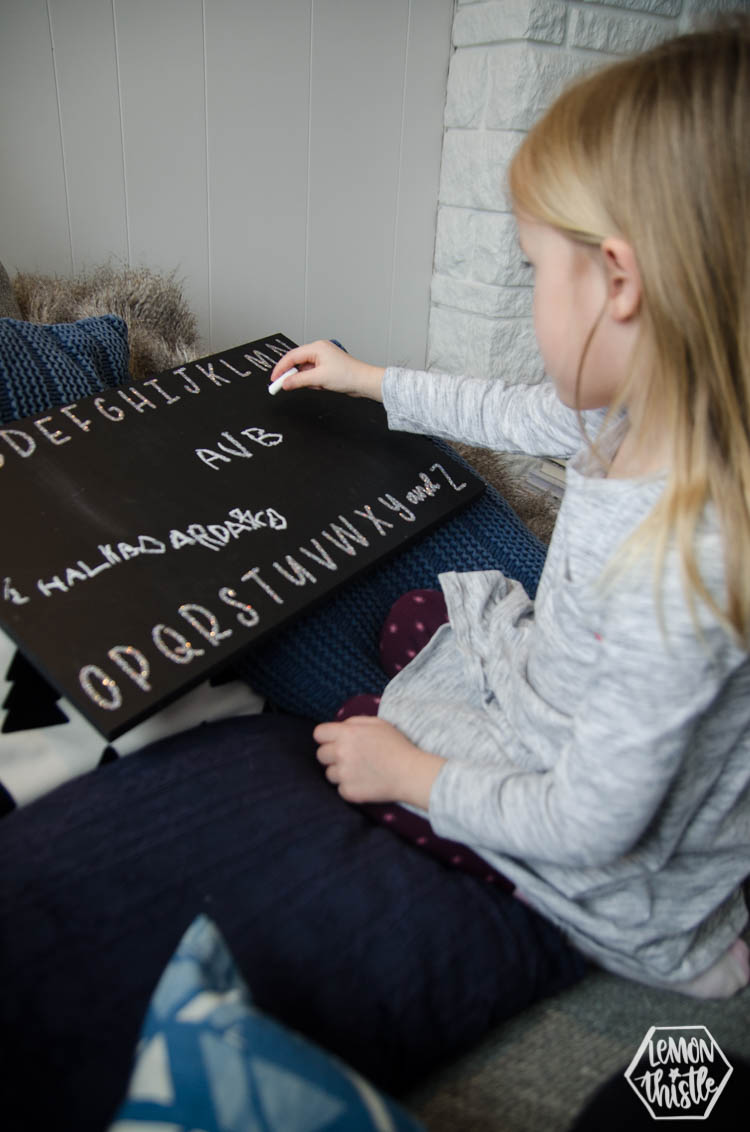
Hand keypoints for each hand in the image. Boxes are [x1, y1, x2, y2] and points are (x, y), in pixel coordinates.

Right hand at [269, 339, 384, 400]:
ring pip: (305, 371)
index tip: (274, 379)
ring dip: (308, 381)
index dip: (281, 368)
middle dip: (295, 376)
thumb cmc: (348, 375)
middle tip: (286, 386)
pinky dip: (314, 382)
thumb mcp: (319, 379)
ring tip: (320, 385)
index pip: (292, 356)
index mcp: (316, 347)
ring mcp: (323, 358)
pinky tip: (323, 385)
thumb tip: (285, 383)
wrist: (364, 382)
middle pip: (297, 363)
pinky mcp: (327, 367)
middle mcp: (319, 350)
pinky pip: (313, 375)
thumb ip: (298, 381)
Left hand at [314, 715, 443, 807]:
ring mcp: (343, 774)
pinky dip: (350, 788)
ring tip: (359, 771)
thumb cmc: (397, 746)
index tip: (335, 742)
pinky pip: (340, 790)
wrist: (410, 772)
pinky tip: (364, 783)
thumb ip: (354, 722)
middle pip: (321, 755)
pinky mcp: (348, 792)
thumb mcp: (378, 723)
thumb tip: (340, 727)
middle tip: (349, 758)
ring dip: (340, 773)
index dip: (326, 737)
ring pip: (329, 774)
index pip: (318, 734)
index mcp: (346, 734)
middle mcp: (340, 753)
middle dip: (332, 755)